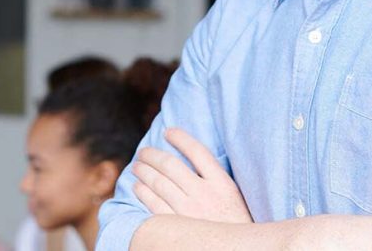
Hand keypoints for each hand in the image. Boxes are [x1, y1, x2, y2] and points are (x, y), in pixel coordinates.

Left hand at [132, 128, 251, 223]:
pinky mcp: (176, 228)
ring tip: (137, 166)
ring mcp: (188, 212)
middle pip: (172, 166)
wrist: (234, 250)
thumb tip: (193, 157)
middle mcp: (204, 195)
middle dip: (154, 155)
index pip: (197, 151)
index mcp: (222, 183)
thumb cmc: (234, 222)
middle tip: (144, 151)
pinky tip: (138, 186)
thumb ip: (215, 177)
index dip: (181, 138)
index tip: (169, 131)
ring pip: (159, 184)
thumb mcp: (232, 195)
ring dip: (144, 172)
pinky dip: (144, 193)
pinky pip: (154, 206)